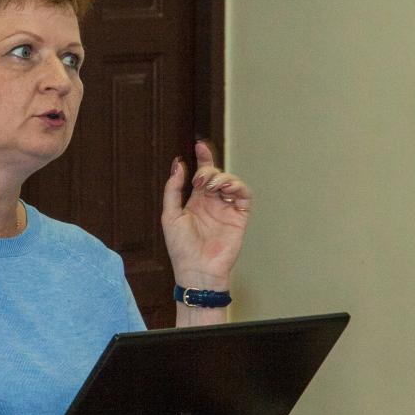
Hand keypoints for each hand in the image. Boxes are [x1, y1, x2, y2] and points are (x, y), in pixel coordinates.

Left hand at [162, 141, 251, 288]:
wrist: (196, 269)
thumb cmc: (181, 247)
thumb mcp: (170, 215)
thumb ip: (173, 189)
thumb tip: (179, 164)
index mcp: (196, 201)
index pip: (202, 174)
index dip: (203, 158)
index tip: (199, 145)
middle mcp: (212, 202)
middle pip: (216, 175)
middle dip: (209, 170)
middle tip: (201, 181)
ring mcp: (226, 209)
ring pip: (232, 182)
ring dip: (223, 178)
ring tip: (213, 186)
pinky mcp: (239, 218)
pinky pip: (244, 196)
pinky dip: (238, 188)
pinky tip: (226, 190)